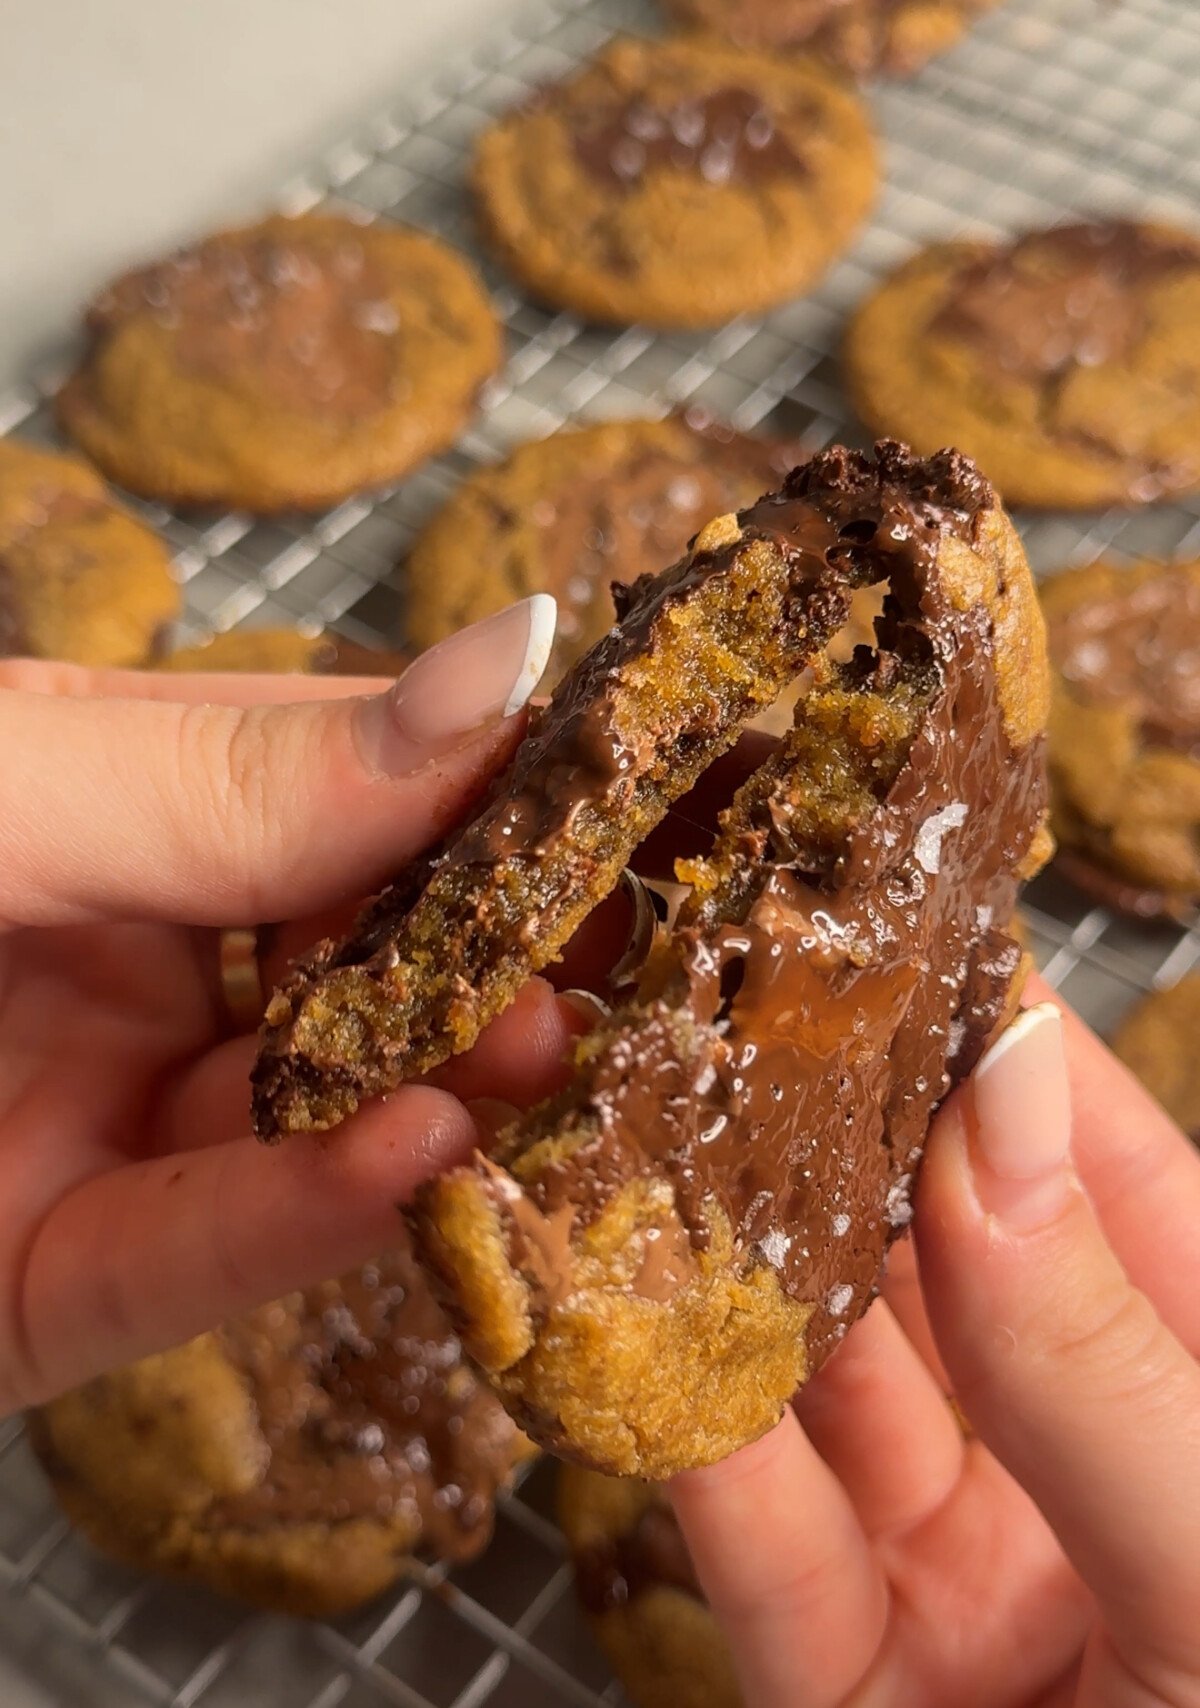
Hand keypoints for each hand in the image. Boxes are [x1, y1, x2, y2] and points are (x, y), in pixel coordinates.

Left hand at [0, 597, 578, 1415]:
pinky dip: (303, 1217)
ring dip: (436, 1093)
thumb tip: (514, 667)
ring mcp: (90, 1127)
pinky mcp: (33, 1290)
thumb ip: (243, 762)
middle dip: (502, 963)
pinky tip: (413, 1154)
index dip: (512, 792)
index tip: (657, 788)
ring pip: (307, 1126)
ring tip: (550, 1053)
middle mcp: (132, 961)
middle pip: (364, 970)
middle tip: (643, 950)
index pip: (367, 791)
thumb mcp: (1, 783)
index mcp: (131, 810)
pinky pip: (189, 1258)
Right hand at [672, 986, 1199, 1707]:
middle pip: (939, 1271)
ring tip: (644, 1141)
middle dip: (833, 1143)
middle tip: (728, 1010)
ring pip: (823, 1393)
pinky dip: (684, 1444)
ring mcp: (959, 1579)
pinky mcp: (843, 1690)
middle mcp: (1078, 1467)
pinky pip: (757, 1552)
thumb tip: (1000, 1095)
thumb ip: (1099, 1347)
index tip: (907, 932)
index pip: (1104, 1186)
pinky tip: (623, 1334)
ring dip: (730, 1277)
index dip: (1009, 1058)